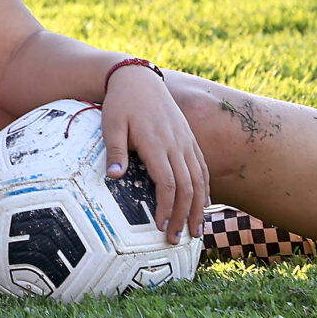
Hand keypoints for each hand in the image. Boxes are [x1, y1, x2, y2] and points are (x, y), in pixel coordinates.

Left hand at [100, 65, 206, 244]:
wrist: (138, 78)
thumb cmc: (120, 103)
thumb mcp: (111, 123)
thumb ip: (115, 150)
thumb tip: (113, 177)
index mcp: (156, 143)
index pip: (168, 183)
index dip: (168, 207)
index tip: (161, 226)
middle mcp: (176, 144)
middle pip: (187, 186)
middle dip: (185, 216)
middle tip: (178, 239)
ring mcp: (186, 141)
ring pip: (199, 179)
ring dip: (199, 207)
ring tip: (197, 231)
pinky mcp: (189, 138)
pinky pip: (202, 166)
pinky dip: (206, 187)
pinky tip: (205, 204)